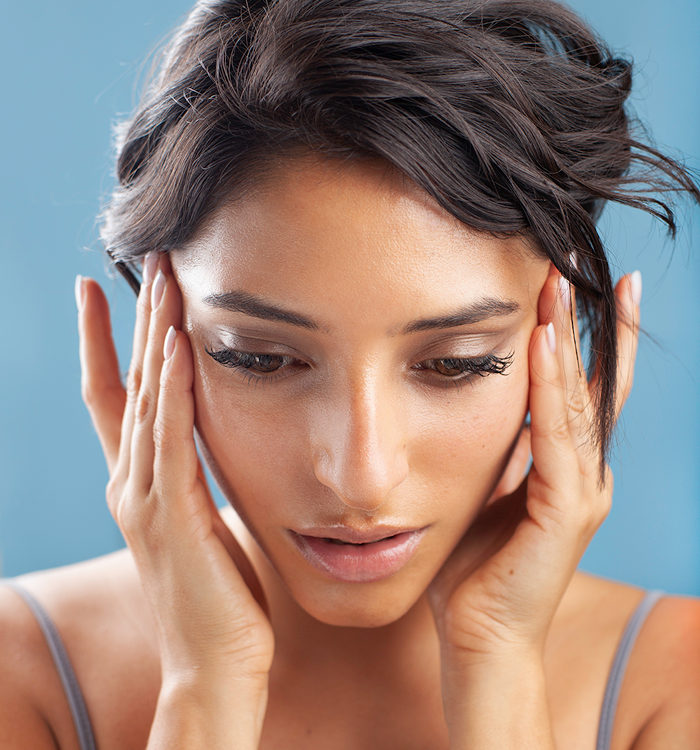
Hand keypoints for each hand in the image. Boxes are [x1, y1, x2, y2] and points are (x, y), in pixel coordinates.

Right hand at [76, 255, 272, 742]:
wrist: (218, 665)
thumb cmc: (221, 597)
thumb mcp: (207, 524)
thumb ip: (201, 481)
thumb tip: (221, 443)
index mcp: (141, 485)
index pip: (113, 398)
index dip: (106, 343)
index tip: (105, 292)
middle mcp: (131, 484)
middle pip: (128, 382)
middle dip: (137, 319)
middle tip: (150, 261)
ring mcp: (145, 499)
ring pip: (146, 399)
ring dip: (155, 335)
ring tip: (164, 279)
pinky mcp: (172, 515)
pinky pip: (170, 437)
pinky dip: (169, 388)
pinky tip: (176, 344)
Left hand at [428, 267, 639, 662]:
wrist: (480, 634)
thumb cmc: (477, 564)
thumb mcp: (487, 488)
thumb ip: (500, 449)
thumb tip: (483, 398)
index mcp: (567, 468)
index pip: (584, 389)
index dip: (591, 337)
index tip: (586, 285)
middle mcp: (586, 473)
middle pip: (589, 382)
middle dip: (581, 321)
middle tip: (574, 263)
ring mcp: (583, 492)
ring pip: (579, 400)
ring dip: (568, 340)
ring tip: (560, 285)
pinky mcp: (566, 511)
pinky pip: (557, 438)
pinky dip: (550, 390)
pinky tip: (543, 346)